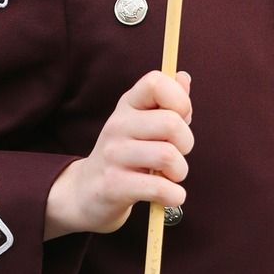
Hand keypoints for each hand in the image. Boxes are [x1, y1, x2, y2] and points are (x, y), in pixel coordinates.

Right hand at [44, 70, 192, 238]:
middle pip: (171, 122)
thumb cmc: (127, 155)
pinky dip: (174, 195)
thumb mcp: (144, 124)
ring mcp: (113, 154)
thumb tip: (184, 78)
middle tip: (177, 155)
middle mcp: (117, 124)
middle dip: (186, 143)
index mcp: (128, 105)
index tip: (181, 119)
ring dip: (180, 171)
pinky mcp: (114, 185)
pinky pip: (158, 187)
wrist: (87, 192)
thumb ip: (168, 103)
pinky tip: (170, 195)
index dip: (179, 99)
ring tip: (171, 176)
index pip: (155, 82)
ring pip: (168, 156)